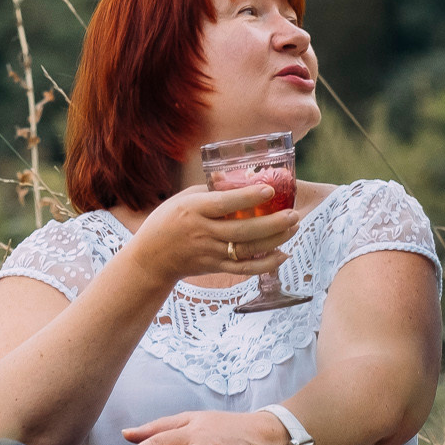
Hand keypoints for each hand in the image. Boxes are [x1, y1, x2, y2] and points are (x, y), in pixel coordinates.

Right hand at [127, 183, 298, 287]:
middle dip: (272, 223)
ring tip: (293, 227)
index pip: (224, 203)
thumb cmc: (167, 221)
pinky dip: (266, 264)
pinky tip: (283, 254)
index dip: (247, 197)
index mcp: (194, 210)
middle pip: (242, 230)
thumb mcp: (183, 198)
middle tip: (293, 214)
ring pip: (248, 249)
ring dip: (274, 240)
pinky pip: (244, 269)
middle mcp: (203, 233)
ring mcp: (210, 253)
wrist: (151, 259)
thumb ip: (209, 190)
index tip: (269, 189)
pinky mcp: (215, 267)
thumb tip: (237, 175)